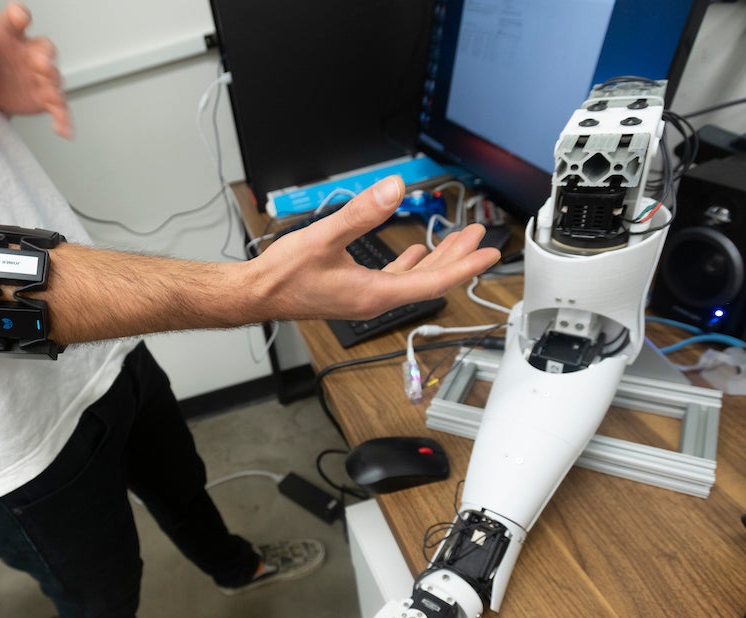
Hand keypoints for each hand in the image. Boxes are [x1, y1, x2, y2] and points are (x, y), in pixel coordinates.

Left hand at [0, 3, 72, 137]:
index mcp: (8, 33)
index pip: (15, 18)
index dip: (20, 15)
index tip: (21, 18)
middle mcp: (28, 51)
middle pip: (44, 46)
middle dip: (45, 54)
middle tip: (41, 61)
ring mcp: (39, 74)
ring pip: (54, 75)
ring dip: (54, 83)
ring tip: (50, 93)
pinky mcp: (44, 96)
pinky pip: (59, 106)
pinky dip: (64, 117)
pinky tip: (63, 130)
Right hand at [254, 177, 500, 321]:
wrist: (257, 294)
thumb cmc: (283, 276)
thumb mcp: (324, 238)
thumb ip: (361, 214)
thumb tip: (393, 189)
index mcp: (374, 292)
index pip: (433, 281)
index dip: (465, 266)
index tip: (489, 255)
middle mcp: (374, 299)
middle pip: (429, 280)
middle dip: (457, 257)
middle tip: (479, 237)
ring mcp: (365, 297)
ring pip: (413, 280)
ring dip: (437, 259)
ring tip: (456, 241)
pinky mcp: (353, 292)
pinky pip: (394, 280)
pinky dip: (410, 266)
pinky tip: (413, 254)